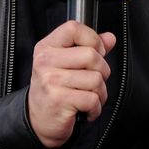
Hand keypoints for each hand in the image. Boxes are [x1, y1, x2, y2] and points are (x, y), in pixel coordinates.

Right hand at [27, 21, 115, 148]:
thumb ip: (89, 47)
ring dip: (99, 92)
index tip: (96, 52)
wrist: (39, 120)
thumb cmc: (55, 90)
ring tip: (88, 96)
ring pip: (95, 79)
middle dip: (102, 71)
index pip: (73, 28)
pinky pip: (93, 99)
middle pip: (91, 55)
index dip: (93, 39)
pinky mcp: (59, 100)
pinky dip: (95, 108)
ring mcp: (51, 81)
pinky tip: (85, 109)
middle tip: (92, 81)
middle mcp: (45, 61)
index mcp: (47, 47)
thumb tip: (110, 38)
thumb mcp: (67, 63)